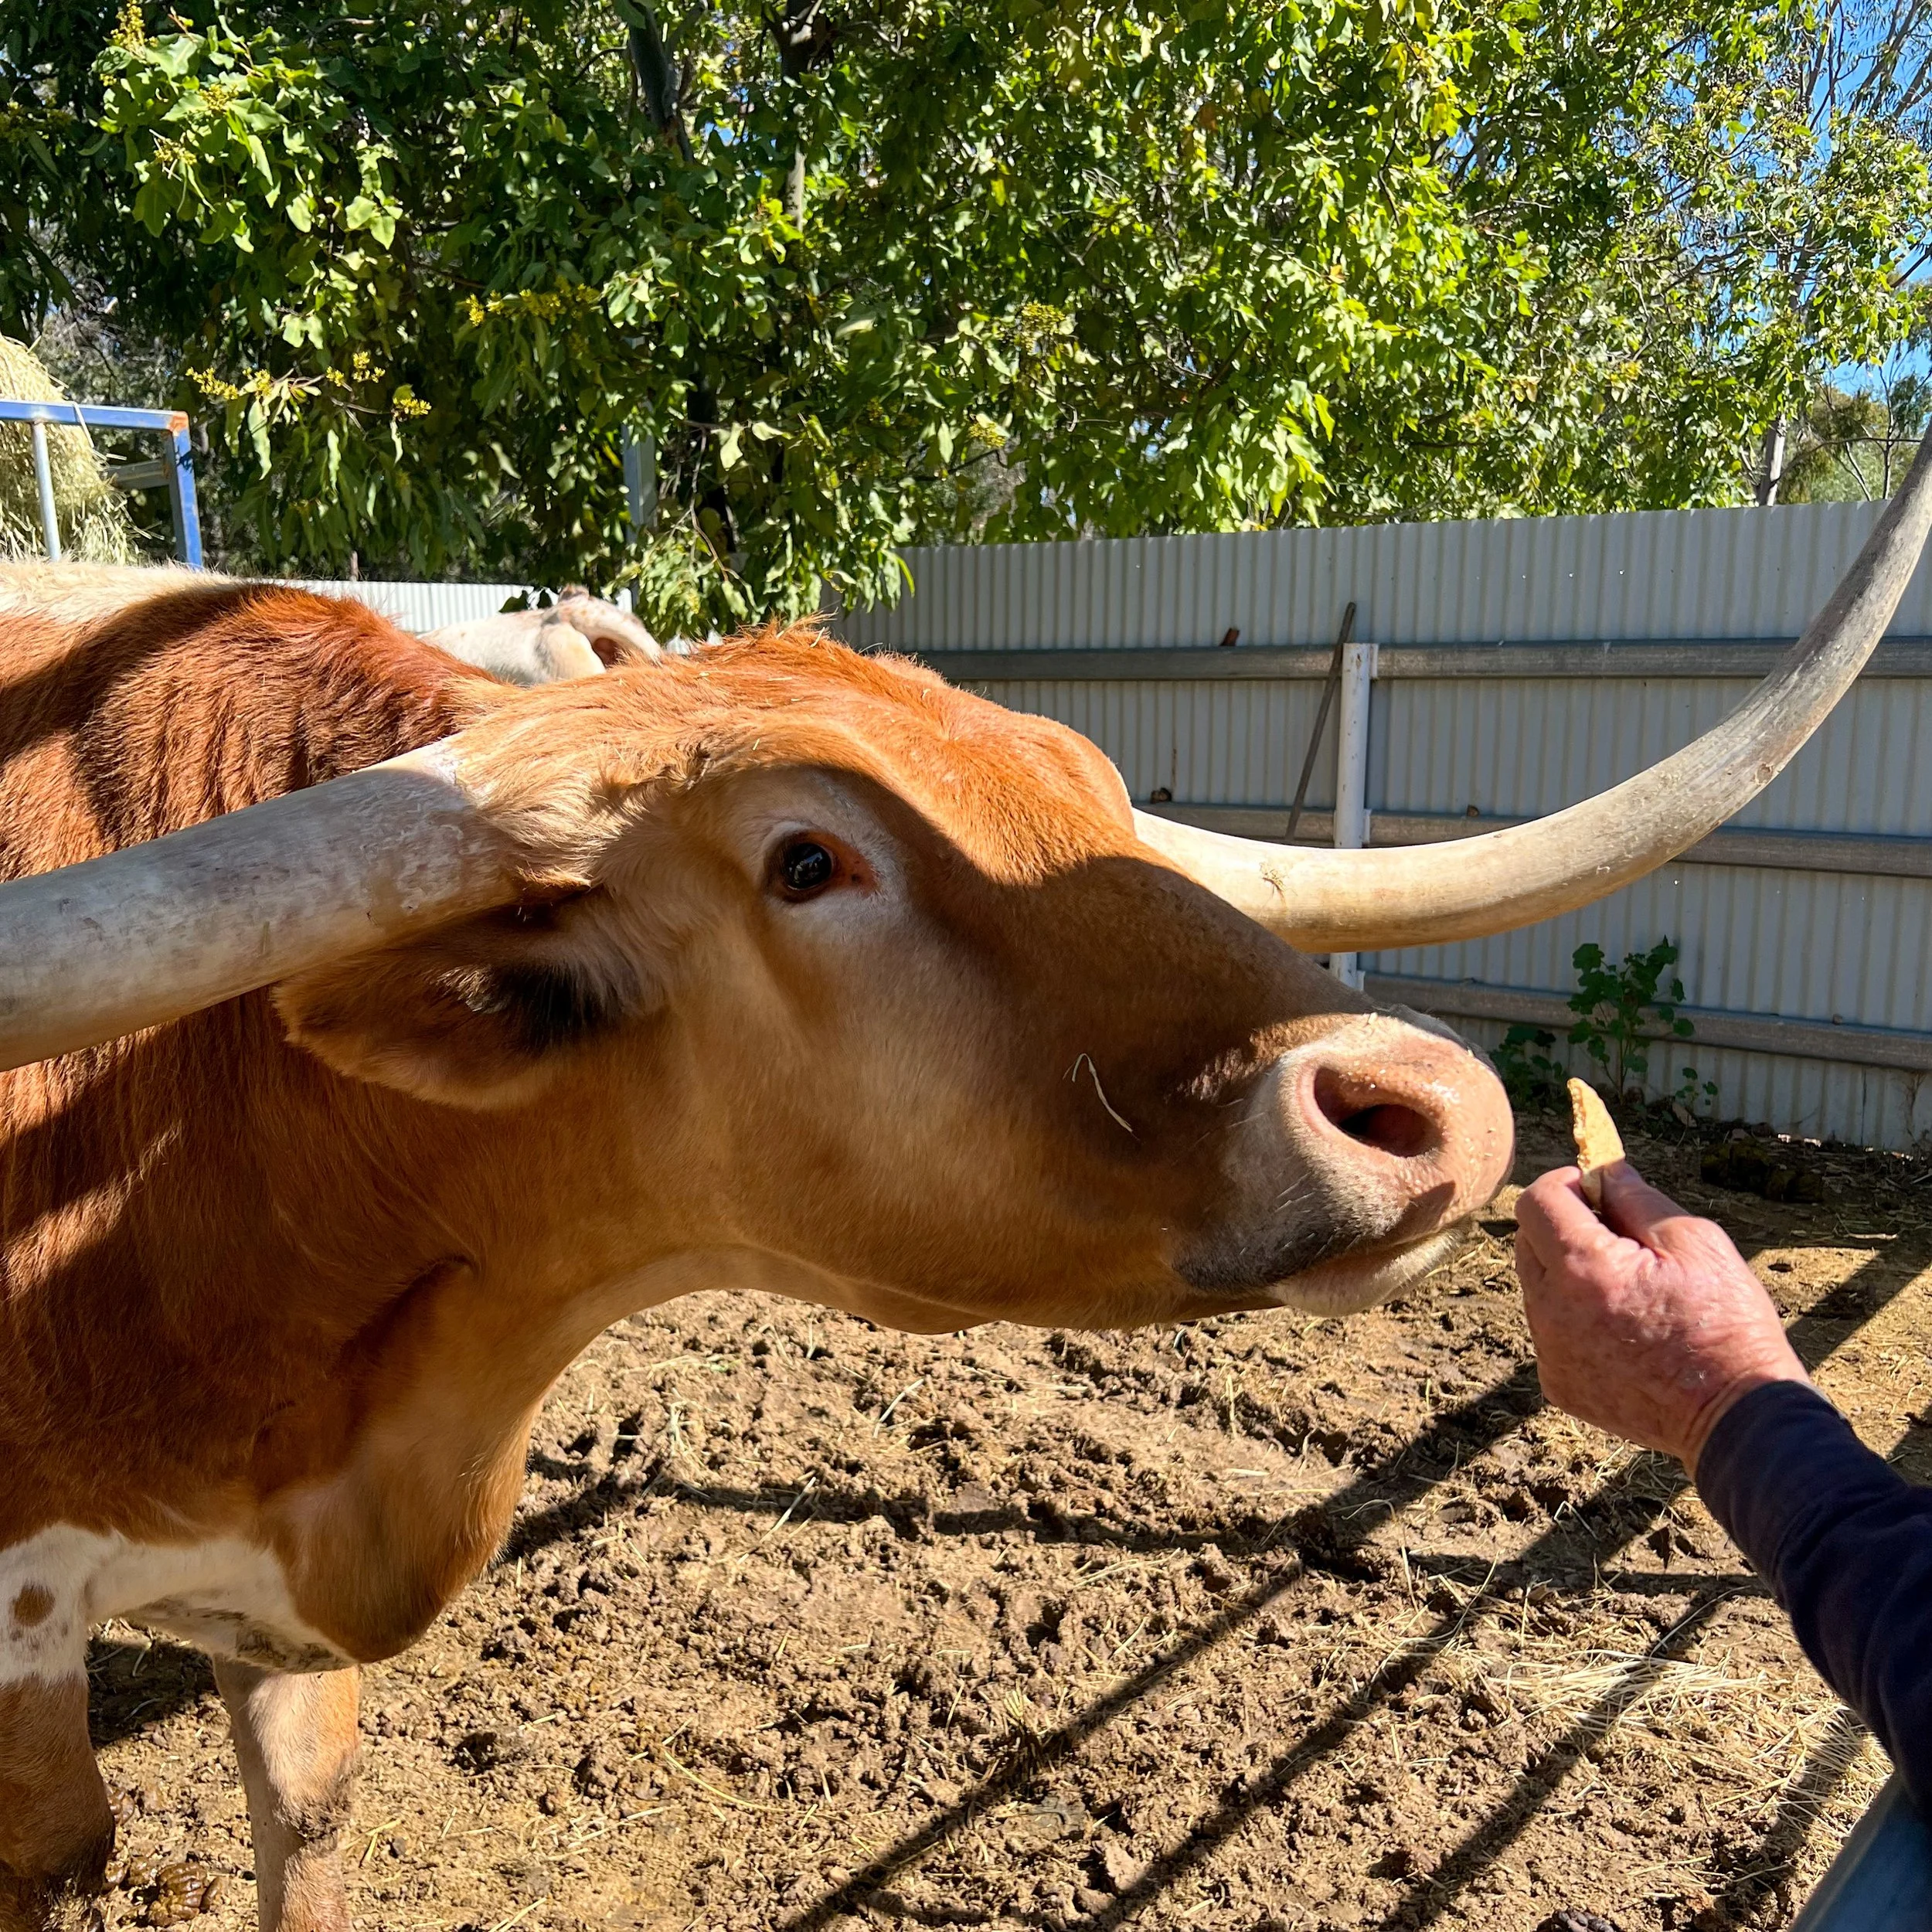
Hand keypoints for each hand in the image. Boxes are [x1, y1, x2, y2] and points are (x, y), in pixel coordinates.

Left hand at [1514, 1160, 1807, 1473]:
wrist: (1740, 1418)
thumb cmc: (1726, 1323)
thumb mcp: (1695, 1241)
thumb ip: (1637, 1197)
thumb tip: (1603, 1169)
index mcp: (1583, 1268)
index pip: (1537, 1201)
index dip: (1567, 1185)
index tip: (1598, 1190)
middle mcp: (1552, 1311)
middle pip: (1528, 1242)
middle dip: (1564, 1226)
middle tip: (1620, 1238)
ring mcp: (1551, 1353)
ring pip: (1538, 1287)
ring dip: (1568, 1275)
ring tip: (1630, 1290)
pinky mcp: (1558, 1385)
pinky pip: (1550, 1332)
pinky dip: (1575, 1320)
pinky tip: (1625, 1332)